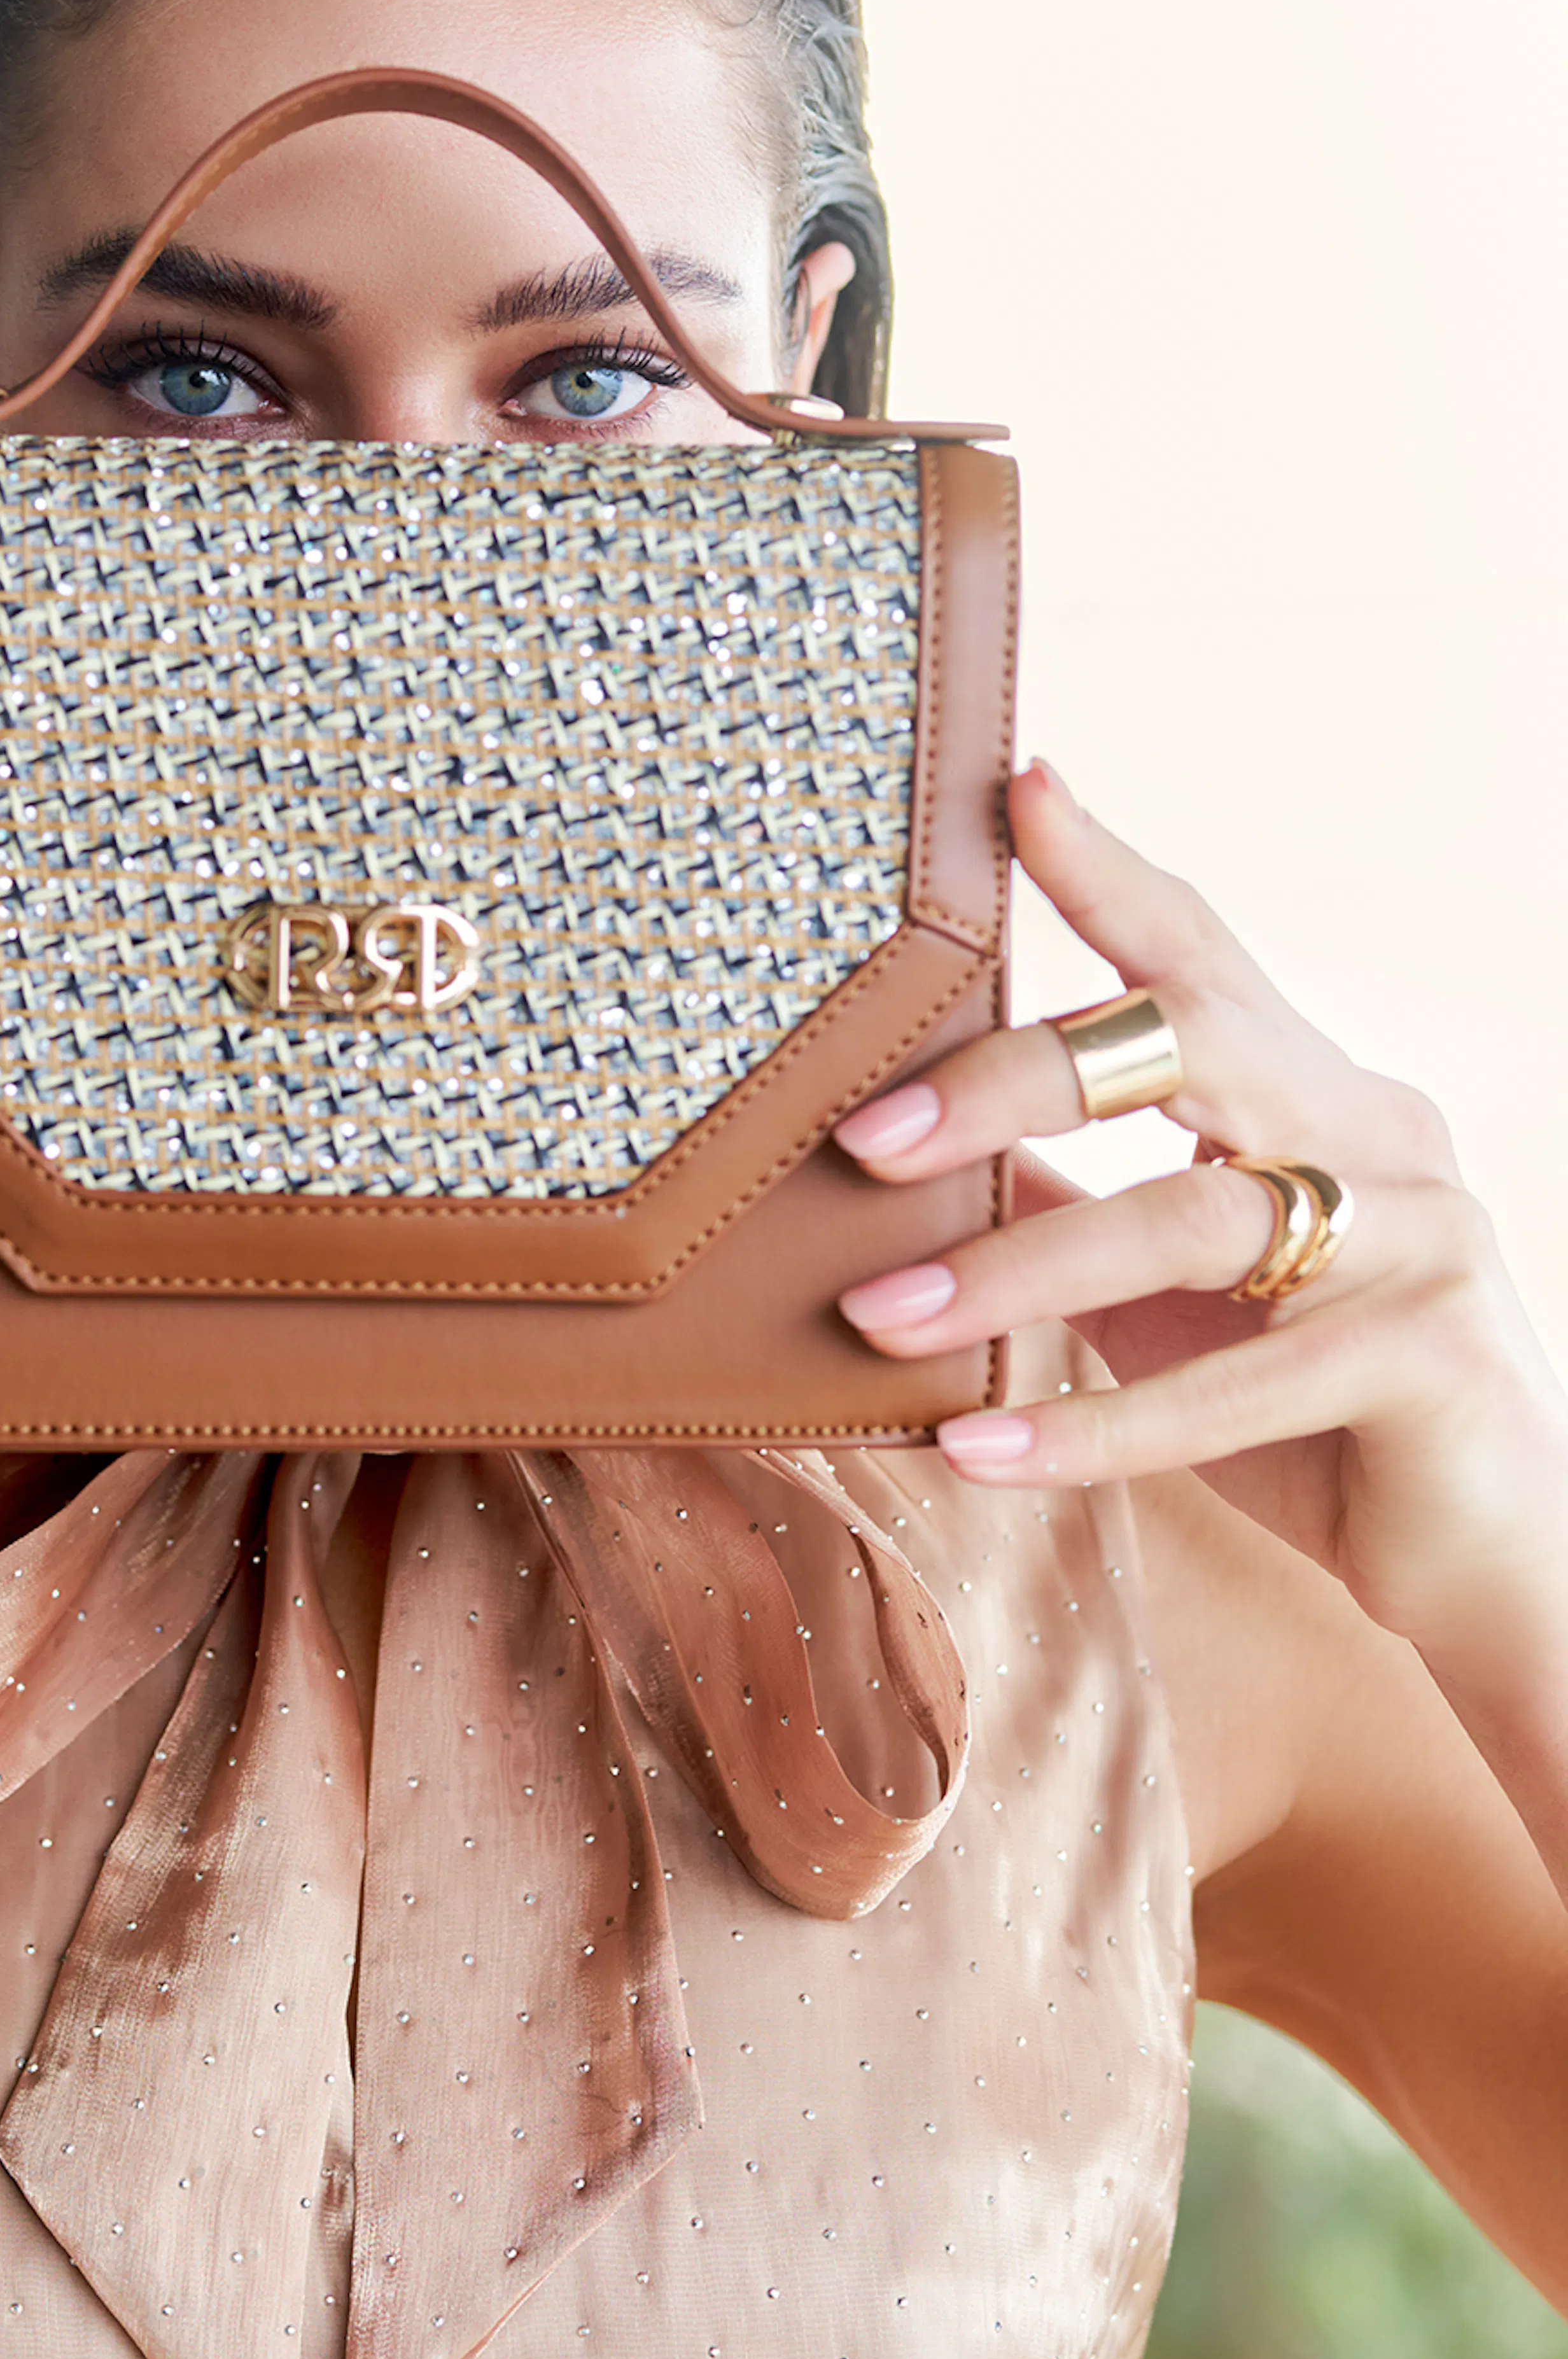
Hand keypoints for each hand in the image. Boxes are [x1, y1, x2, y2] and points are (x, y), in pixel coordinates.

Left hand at [832, 761, 1567, 1669]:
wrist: (1496, 1569)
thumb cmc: (1318, 1426)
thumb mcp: (1183, 1305)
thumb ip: (1086, 1214)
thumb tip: (932, 1158)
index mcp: (1325, 1100)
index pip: (1206, 959)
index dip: (1109, 872)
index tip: (1013, 789)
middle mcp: (1387, 1137)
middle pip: (1187, 1044)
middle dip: (1010, 1079)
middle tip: (862, 1136)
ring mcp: (1425, 1240)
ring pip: (1189, 1221)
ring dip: (1013, 1270)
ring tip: (881, 1318)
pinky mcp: (1431, 1360)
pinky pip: (1228, 1388)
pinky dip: (1090, 1424)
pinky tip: (977, 1449)